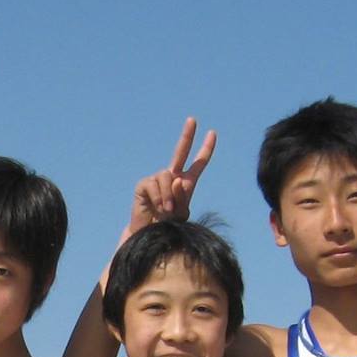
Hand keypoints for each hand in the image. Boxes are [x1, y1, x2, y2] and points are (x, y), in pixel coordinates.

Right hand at [126, 117, 216, 234]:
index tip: (213, 133)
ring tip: (167, 210)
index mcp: (186, 183)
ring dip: (168, 195)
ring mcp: (157, 180)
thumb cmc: (168, 226)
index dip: (206, 149)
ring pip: (166, 176)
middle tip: (192, 120)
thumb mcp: (181, 213)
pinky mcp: (144, 185)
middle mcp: (171, 177)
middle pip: (180, 152)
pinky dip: (158, 197)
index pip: (198, 163)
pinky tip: (156, 208)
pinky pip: (154, 184)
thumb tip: (176, 179)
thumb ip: (182, 197)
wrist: (149, 237)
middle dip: (187, 136)